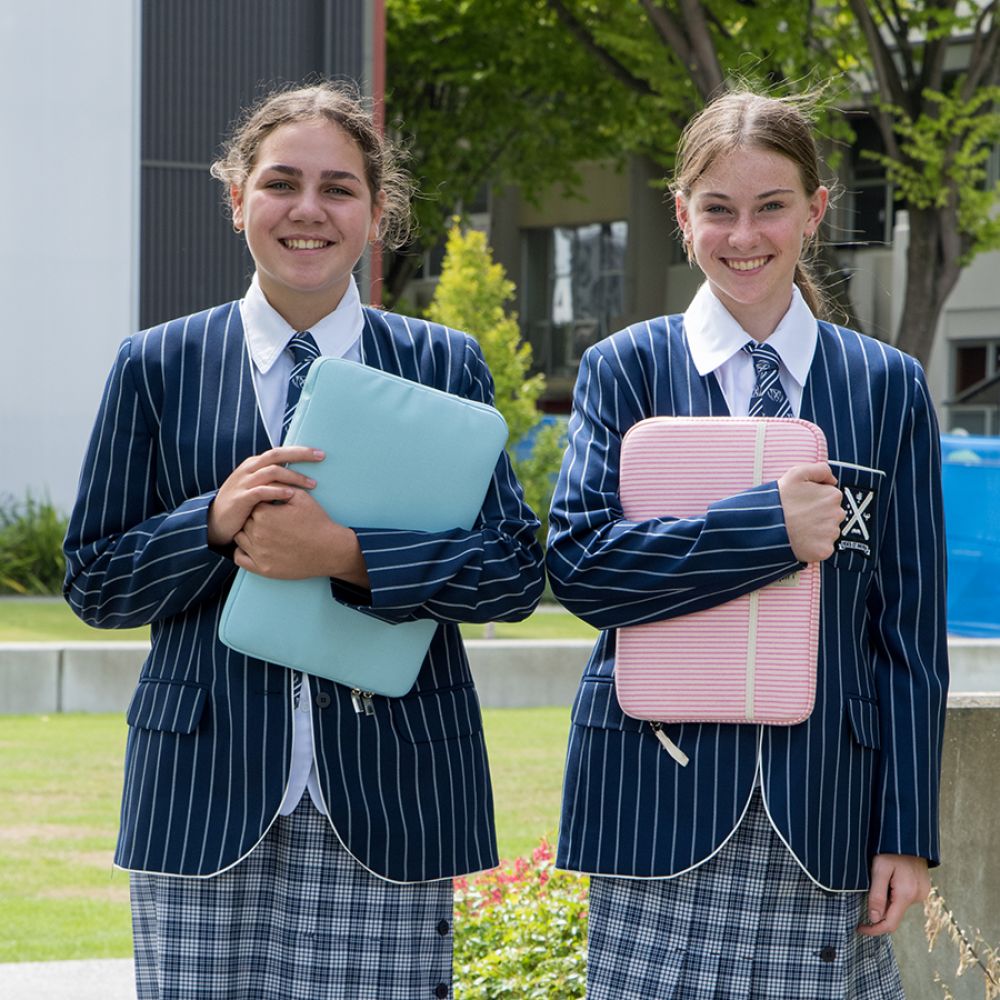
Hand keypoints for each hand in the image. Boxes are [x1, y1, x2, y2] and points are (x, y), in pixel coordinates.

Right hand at [207, 446, 323, 546]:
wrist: (215, 522)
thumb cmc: (242, 505)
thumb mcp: (256, 487)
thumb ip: (272, 479)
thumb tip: (297, 476)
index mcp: (254, 464)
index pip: (279, 451)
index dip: (299, 451)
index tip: (320, 453)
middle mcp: (249, 469)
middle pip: (277, 455)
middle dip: (300, 455)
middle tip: (321, 457)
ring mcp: (244, 483)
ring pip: (272, 472)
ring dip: (294, 476)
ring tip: (312, 484)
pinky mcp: (241, 498)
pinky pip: (261, 491)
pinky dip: (277, 491)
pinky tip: (291, 495)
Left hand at [233, 487, 369, 585]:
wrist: (330, 550)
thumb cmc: (317, 522)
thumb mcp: (302, 498)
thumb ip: (281, 487)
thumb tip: (268, 479)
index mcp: (264, 515)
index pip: (251, 504)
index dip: (261, 504)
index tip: (271, 507)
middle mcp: (257, 534)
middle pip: (244, 521)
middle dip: (254, 519)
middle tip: (270, 521)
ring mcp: (258, 553)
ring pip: (240, 538)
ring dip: (247, 534)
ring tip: (263, 533)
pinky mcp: (262, 569)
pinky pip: (239, 558)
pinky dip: (242, 552)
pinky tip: (253, 547)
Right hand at [777, 462, 844, 562]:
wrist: (766, 526)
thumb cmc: (779, 500)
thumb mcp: (797, 474)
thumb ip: (820, 469)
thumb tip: (833, 480)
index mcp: (833, 495)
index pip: (830, 498)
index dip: (815, 500)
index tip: (802, 504)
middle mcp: (837, 514)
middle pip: (831, 516)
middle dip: (818, 516)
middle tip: (799, 517)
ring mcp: (831, 534)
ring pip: (828, 532)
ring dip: (816, 531)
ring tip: (798, 528)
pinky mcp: (824, 550)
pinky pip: (823, 549)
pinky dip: (813, 546)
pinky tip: (800, 540)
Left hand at [858, 854, 929, 935]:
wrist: (908, 836)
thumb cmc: (890, 849)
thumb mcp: (879, 869)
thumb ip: (876, 895)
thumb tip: (874, 918)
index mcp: (906, 894)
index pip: (890, 923)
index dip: (874, 929)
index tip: (859, 928)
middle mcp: (917, 897)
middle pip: (893, 915)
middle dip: (878, 911)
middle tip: (864, 896)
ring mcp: (922, 893)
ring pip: (898, 907)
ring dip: (886, 901)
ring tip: (879, 880)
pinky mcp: (922, 888)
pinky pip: (904, 899)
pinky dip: (894, 895)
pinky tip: (889, 880)